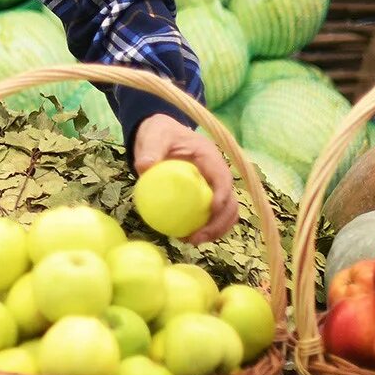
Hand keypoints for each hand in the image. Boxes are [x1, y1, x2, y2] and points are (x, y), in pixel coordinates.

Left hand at [133, 113, 237, 243]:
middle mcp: (217, 174)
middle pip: (231, 203)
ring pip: (226, 213)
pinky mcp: (205, 196)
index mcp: (210, 158)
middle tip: (196, 237)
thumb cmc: (160, 133)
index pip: (224, 179)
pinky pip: (211, 216)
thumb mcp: (154, 136)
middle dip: (219, 223)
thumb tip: (144, 167)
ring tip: (191, 241)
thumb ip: (150, 149)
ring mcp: (213, 187)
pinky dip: (205, 228)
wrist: (160, 135)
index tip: (210, 211)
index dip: (222, 197)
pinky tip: (186, 236)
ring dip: (215, 231)